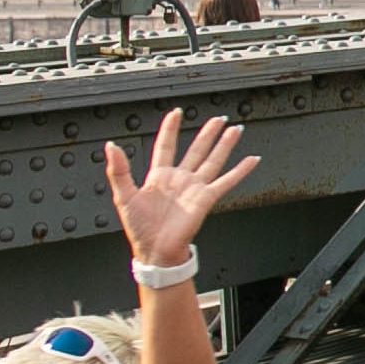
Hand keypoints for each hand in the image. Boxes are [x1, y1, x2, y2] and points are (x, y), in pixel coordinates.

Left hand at [103, 108, 258, 270]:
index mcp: (159, 176)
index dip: (170, 129)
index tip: (177, 113)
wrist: (156, 250)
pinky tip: (252, 159)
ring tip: (235, 129)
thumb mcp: (123, 196)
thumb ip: (118, 170)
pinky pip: (227, 181)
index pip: (166, 146)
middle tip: (218, 119)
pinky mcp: (207, 198)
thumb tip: (111, 146)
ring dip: (225, 145)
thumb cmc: (139, 228)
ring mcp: (195, 187)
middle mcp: (180, 179)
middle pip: (196, 149)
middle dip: (207, 133)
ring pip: (213, 160)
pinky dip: (241, 170)